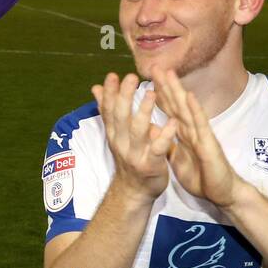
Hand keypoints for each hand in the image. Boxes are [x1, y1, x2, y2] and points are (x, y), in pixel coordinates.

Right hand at [92, 72, 177, 198]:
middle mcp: (121, 142)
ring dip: (144, 111)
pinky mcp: (150, 165)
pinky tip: (172, 122)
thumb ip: (107, 111)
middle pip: (121, 117)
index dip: (109, 93)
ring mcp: (135, 154)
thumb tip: (95, 88)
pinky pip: (158, 149)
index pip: (108, 110)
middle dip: (125, 96)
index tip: (112, 75)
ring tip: (152, 93)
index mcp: (114, 133)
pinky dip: (164, 135)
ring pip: (138, 130)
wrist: (134, 192)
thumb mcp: (115, 134)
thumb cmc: (128, 158)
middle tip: (131, 77)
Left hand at [152, 68, 241, 207]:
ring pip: (187, 109)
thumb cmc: (202, 176)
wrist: (222, 193)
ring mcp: (201, 135)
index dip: (159, 94)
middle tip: (155, 66)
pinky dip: (195, 110)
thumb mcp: (177, 159)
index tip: (147, 79)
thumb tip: (154, 133)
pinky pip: (200, 126)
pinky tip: (189, 97)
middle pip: (177, 104)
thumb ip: (168, 144)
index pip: (169, 110)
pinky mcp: (209, 144)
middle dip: (166, 86)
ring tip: (169, 73)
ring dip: (178, 91)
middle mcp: (192, 130)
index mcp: (184, 133)